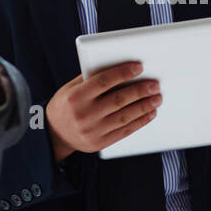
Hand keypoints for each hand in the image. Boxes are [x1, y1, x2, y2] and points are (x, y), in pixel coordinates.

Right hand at [45, 61, 160, 161]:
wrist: (54, 134)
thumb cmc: (66, 105)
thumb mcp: (71, 88)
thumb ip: (91, 78)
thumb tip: (120, 68)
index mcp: (76, 97)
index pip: (103, 81)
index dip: (123, 73)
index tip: (139, 67)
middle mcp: (84, 115)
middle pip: (118, 100)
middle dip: (140, 91)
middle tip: (155, 85)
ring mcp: (92, 131)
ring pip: (124, 117)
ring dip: (144, 107)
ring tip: (156, 99)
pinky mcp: (100, 143)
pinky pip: (124, 131)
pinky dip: (140, 122)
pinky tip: (149, 114)